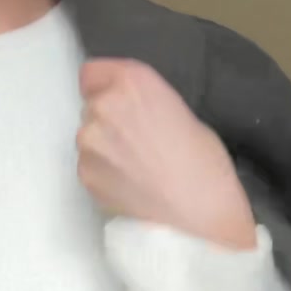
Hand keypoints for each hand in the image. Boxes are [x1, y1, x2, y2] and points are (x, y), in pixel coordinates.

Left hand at [77, 58, 257, 250]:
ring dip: (104, 147)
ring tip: (135, 167)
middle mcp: (104, 105)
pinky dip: (103, 173)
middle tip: (136, 141)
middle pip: (91, 104)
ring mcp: (89, 141)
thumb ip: (147, 104)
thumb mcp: (184, 114)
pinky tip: (129, 185)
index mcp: (133, 82)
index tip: (118, 101)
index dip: (104, 86)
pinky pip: (88, 165)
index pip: (92, 72)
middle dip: (108, 119)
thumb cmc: (206, 166)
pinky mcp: (84, 174)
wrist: (200, 218)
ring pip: (88, 137)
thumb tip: (133, 113)